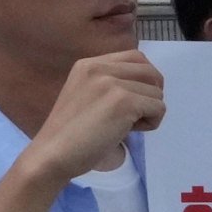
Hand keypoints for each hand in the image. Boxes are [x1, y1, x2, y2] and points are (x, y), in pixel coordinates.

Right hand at [23, 48, 164, 184]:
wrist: (52, 153)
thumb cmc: (69, 133)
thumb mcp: (84, 94)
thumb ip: (108, 83)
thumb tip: (145, 86)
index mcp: (88, 64)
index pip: (135, 58)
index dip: (143, 79)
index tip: (131, 100)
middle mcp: (100, 67)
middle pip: (150, 72)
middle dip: (150, 95)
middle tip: (133, 115)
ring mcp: (111, 83)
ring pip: (157, 92)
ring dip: (149, 112)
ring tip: (126, 125)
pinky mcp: (124, 102)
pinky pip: (159, 108)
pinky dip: (151, 123)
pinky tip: (128, 132)